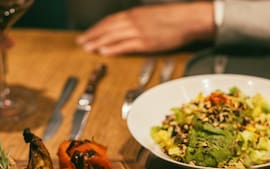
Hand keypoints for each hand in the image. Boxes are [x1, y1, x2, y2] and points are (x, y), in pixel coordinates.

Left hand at [77, 2, 214, 55]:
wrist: (189, 19)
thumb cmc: (172, 18)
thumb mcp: (150, 16)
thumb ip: (136, 21)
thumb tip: (125, 28)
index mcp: (134, 14)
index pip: (109, 21)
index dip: (96, 28)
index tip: (87, 34)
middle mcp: (132, 21)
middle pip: (106, 28)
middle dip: (92, 35)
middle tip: (81, 42)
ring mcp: (138, 31)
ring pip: (112, 37)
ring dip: (98, 42)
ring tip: (87, 48)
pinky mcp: (144, 42)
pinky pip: (124, 46)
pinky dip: (112, 49)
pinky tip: (103, 52)